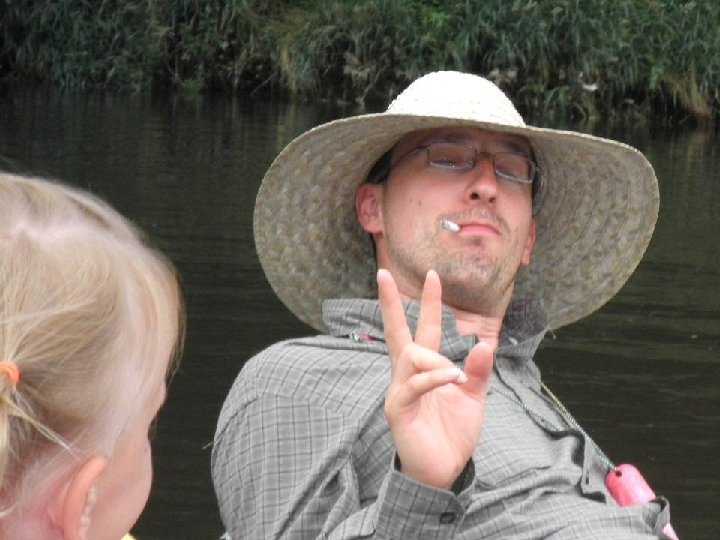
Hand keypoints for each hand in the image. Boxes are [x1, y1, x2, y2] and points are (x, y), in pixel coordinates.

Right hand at [378, 268, 493, 489]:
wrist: (444, 470)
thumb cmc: (452, 431)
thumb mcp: (472, 396)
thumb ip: (477, 371)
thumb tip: (484, 343)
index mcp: (425, 367)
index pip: (423, 328)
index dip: (428, 303)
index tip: (433, 275)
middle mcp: (407, 373)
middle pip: (396, 331)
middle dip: (390, 302)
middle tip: (383, 272)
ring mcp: (400, 390)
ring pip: (409, 356)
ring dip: (436, 359)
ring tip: (456, 375)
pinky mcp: (398, 409)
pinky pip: (413, 385)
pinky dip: (433, 377)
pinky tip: (451, 378)